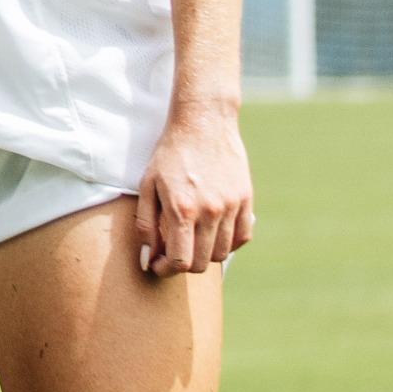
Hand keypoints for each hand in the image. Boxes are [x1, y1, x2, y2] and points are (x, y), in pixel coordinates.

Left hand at [134, 100, 255, 276]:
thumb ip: (146, 223)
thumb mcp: (147, 184)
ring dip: (204, 255)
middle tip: (171, 255)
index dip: (166, 269)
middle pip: (202, 262)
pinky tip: (212, 233)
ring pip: (222, 253)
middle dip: (183, 265)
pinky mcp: (246, 199)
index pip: (180, 260)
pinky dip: (228, 242)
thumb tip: (149, 256)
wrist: (202, 122)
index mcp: (182, 208)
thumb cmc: (169, 153)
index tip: (157, 265)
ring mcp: (232, 206)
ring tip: (190, 240)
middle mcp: (210, 211)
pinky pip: (242, 237)